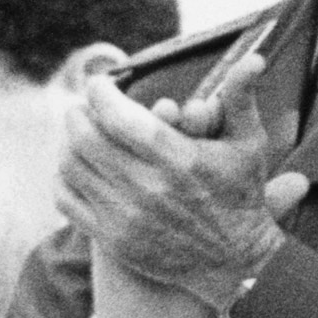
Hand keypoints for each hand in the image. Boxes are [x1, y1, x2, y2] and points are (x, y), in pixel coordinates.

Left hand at [57, 55, 304, 313]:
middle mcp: (148, 189)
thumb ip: (241, 97)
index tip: (100, 82)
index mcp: (180, 160)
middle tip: (84, 104)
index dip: (101, 93)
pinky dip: (64, 176)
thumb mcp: (249, 143)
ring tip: (79, 130)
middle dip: (80, 113)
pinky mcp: (112, 238)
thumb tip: (253, 57)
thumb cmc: (241, 194)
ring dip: (69, 142)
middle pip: (87, 139)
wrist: (234, 260)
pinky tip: (77, 165)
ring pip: (72, 167)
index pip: (120, 118)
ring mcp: (126, 216)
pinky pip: (68, 200)